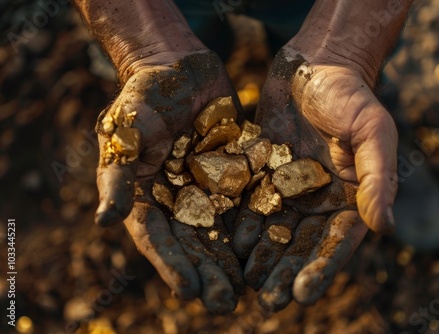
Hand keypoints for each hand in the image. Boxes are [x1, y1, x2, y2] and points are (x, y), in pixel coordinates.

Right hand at [94, 51, 243, 313]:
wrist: (179, 68)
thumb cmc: (144, 95)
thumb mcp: (127, 129)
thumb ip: (118, 174)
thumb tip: (104, 221)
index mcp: (144, 196)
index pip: (156, 237)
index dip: (171, 264)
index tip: (190, 290)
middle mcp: (176, 200)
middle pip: (191, 243)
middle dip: (208, 273)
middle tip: (226, 302)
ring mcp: (206, 190)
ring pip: (221, 232)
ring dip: (233, 261)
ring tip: (250, 290)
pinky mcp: (233, 177)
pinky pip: (246, 205)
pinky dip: (256, 228)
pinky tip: (272, 249)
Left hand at [234, 47, 397, 310]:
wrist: (314, 66)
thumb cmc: (350, 95)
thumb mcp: (372, 131)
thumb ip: (378, 178)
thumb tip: (386, 228)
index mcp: (350, 196)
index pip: (337, 241)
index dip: (321, 268)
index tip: (303, 293)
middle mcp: (318, 198)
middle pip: (302, 243)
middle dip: (286, 271)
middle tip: (268, 301)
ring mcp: (289, 187)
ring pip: (274, 229)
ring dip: (261, 257)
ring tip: (246, 283)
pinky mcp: (262, 172)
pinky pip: (251, 203)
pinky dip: (241, 224)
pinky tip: (229, 244)